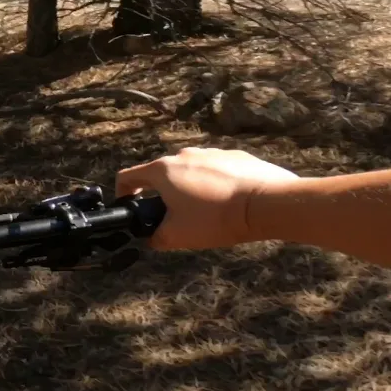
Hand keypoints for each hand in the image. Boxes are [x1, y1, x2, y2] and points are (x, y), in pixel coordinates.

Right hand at [115, 147, 298, 249]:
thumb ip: (156, 238)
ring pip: (190, 171)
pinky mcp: (236, 156)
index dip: (123, 193)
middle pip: (162, 174)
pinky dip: (215, 184)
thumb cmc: (216, 218)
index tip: (130, 206)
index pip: (128, 176)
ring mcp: (212, 152)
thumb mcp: (178, 236)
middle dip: (162, 195)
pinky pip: (216, 170)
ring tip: (207, 212)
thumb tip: (151, 238)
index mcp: (163, 171)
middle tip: (175, 218)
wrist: (267, 204)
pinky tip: (228, 202)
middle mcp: (184, 155)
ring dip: (190, 188)